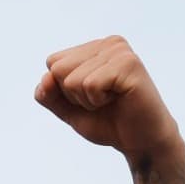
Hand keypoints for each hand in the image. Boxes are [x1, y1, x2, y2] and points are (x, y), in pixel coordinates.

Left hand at [34, 35, 182, 164]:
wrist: (139, 140)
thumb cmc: (108, 122)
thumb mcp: (69, 109)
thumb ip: (49, 95)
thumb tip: (45, 79)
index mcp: (94, 48)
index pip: (53, 62)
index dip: (64, 90)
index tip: (90, 96)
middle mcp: (108, 43)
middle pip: (58, 69)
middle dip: (73, 95)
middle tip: (101, 101)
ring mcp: (119, 51)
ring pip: (72, 80)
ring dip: (87, 100)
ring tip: (111, 101)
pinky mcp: (129, 64)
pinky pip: (90, 85)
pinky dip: (97, 101)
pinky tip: (118, 99)